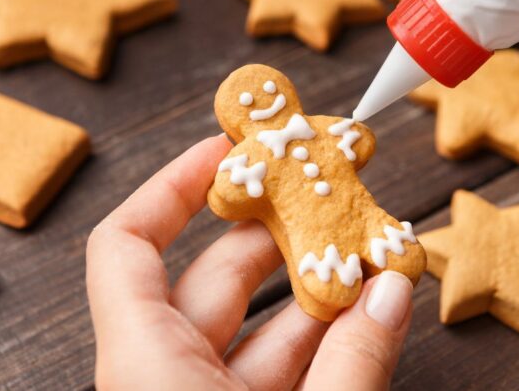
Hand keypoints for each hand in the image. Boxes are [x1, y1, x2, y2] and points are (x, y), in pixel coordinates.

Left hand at [86, 135, 413, 389]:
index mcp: (145, 363)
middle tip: (332, 202)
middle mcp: (159, 375)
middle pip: (212, 277)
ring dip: (313, 298)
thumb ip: (352, 361)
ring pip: (251, 329)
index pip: (125, 244)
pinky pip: (267, 370)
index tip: (230, 151)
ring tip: (372, 266)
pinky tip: (366, 322)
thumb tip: (393, 290)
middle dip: (280, 236)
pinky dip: (317, 347)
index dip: (173, 185)